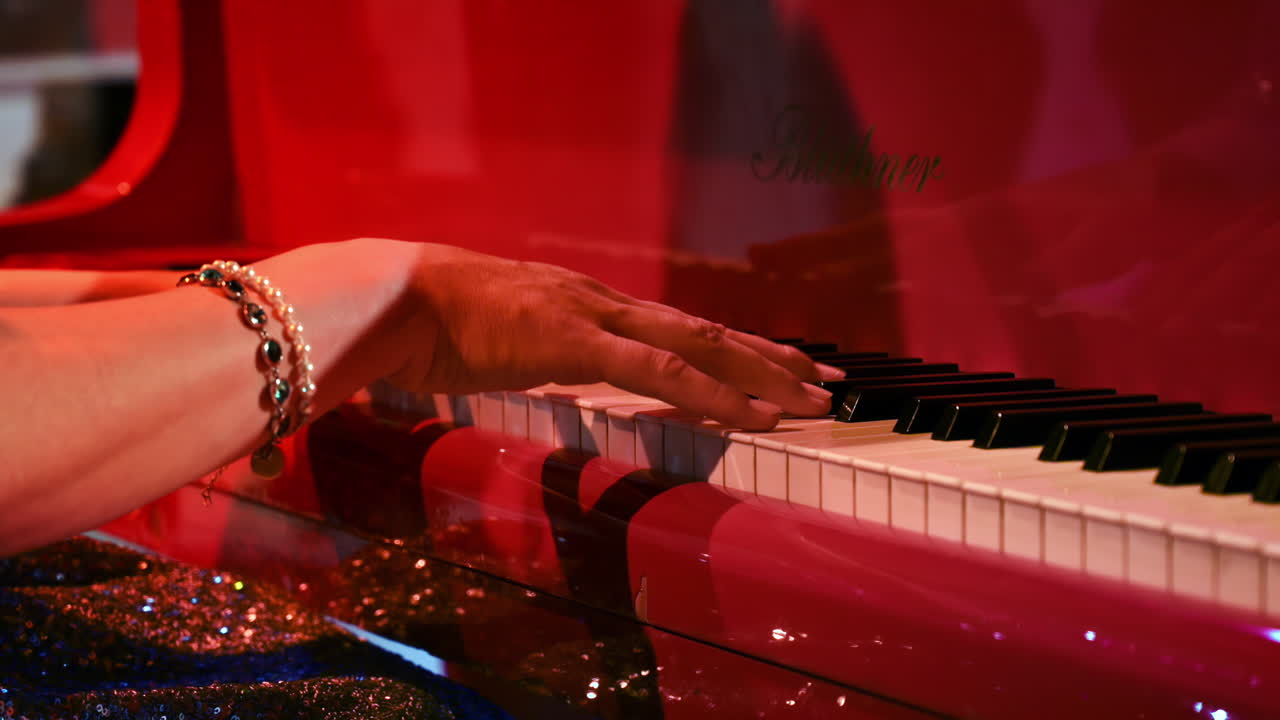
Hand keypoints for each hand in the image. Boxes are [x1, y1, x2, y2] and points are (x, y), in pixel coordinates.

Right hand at [383, 241, 841, 429]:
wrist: (394, 300)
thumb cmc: (433, 324)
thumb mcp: (501, 341)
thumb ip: (537, 352)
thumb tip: (551, 369)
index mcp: (588, 305)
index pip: (678, 331)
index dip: (733, 350)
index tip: (777, 368)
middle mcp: (605, 304)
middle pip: (708, 334)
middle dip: (772, 359)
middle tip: (827, 381)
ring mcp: (595, 318)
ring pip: (700, 348)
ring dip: (762, 376)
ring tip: (813, 398)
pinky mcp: (576, 341)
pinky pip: (661, 374)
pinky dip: (714, 396)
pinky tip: (754, 417)